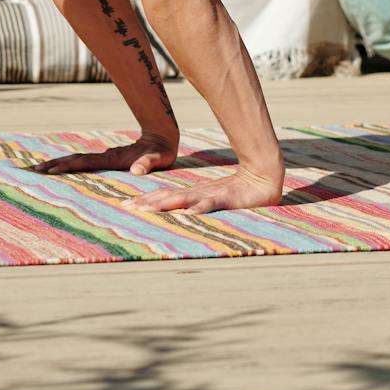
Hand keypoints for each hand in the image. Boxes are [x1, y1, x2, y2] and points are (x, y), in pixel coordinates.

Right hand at [31, 132, 177, 176]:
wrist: (162, 136)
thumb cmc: (161, 151)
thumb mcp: (157, 159)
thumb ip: (147, 164)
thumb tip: (137, 171)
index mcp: (112, 158)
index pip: (84, 162)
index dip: (67, 166)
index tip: (50, 171)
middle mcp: (105, 156)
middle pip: (74, 160)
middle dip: (54, 165)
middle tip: (32, 171)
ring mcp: (105, 157)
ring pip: (77, 160)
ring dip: (59, 164)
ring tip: (40, 170)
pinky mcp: (108, 159)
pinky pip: (85, 163)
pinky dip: (71, 166)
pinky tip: (64, 171)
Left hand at [127, 165, 284, 213]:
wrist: (264, 176)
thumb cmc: (237, 190)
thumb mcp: (211, 198)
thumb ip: (195, 203)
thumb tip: (179, 212)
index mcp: (193, 193)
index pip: (165, 195)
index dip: (145, 200)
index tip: (126, 205)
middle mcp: (198, 193)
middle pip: (168, 197)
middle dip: (147, 203)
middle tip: (127, 209)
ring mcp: (212, 194)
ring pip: (185, 199)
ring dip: (166, 204)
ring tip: (149, 210)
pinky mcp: (227, 198)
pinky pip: (212, 204)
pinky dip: (200, 208)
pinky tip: (189, 213)